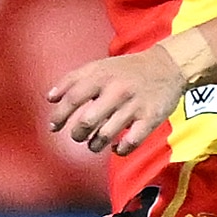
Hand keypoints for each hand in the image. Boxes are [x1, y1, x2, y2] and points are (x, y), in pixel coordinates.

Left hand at [46, 47, 185, 155]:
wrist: (167, 67)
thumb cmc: (126, 69)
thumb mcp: (98, 66)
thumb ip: (72, 80)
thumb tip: (50, 98)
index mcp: (101, 76)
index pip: (73, 98)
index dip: (59, 115)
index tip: (53, 127)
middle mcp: (116, 91)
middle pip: (88, 120)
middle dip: (77, 133)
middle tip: (77, 135)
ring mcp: (134, 106)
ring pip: (107, 134)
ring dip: (95, 144)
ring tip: (93, 144)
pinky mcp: (151, 119)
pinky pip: (131, 142)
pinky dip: (120, 150)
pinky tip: (116, 147)